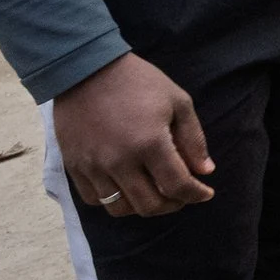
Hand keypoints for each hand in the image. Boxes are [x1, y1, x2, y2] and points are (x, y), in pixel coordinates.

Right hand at [51, 53, 214, 216]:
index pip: (177, 186)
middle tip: (183, 195)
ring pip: (120, 208)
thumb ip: (193, 139)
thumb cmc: (138, 82)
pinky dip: (114, 201)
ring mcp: (93, 167)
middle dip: (173, 205)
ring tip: (156, 193)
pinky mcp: (74, 166)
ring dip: (143, 207)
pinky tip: (127, 188)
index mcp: (149, 144)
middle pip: (150, 206)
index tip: (206, 193)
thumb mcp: (177, 101)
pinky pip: (94, 199)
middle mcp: (119, 161)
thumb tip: (205, 171)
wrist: (86, 70)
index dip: (196, 195)